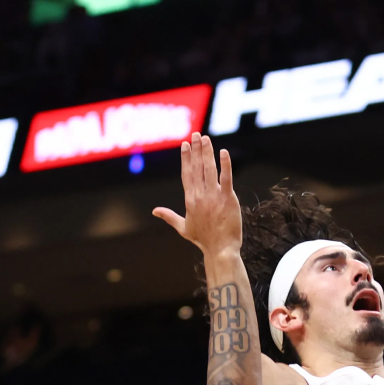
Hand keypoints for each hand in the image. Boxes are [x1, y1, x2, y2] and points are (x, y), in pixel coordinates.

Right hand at [153, 133, 243, 255]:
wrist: (220, 250)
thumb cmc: (203, 240)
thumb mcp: (183, 228)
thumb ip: (169, 216)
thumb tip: (154, 211)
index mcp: (189, 200)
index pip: (187, 174)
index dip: (186, 158)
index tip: (185, 144)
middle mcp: (200, 196)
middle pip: (197, 168)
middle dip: (196, 150)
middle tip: (196, 134)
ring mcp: (214, 196)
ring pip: (209, 170)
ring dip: (207, 152)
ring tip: (206, 138)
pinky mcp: (228, 199)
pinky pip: (226, 178)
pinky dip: (225, 165)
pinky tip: (223, 152)